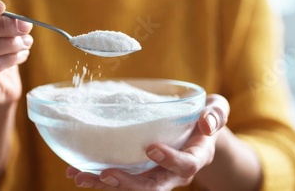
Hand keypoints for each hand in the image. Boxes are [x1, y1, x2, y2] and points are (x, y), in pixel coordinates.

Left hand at [66, 94, 229, 189]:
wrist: (198, 132)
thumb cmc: (205, 118)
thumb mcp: (217, 110)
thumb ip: (215, 115)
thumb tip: (206, 123)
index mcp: (194, 157)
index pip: (185, 165)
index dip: (170, 160)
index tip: (152, 148)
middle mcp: (174, 173)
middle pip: (153, 186)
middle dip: (129, 185)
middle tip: (106, 175)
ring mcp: (156, 174)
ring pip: (132, 187)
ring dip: (106, 185)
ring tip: (80, 177)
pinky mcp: (140, 171)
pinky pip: (120, 178)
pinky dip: (98, 177)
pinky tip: (76, 171)